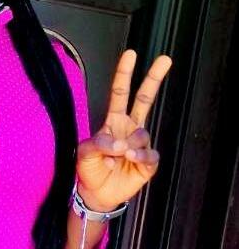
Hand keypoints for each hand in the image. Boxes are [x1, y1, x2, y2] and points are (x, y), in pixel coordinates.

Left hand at [75, 49, 171, 211]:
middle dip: (154, 78)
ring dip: (131, 144)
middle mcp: (129, 128)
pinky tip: (131, 160)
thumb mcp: (84, 154)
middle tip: (165, 58)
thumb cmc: (90, 170)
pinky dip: (141, 156)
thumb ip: (97, 144)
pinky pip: (150, 154)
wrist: (97, 194)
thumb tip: (118, 143)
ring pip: (142, 133)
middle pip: (145, 99)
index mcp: (114, 121)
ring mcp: (140, 144)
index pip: (121, 92)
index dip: (125, 73)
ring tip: (120, 155)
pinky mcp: (148, 162)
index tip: (131, 54)